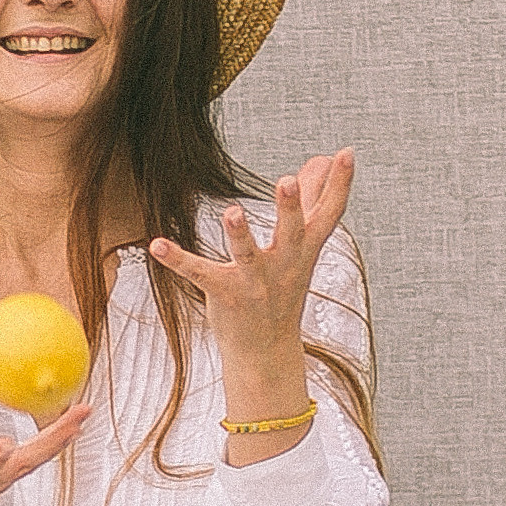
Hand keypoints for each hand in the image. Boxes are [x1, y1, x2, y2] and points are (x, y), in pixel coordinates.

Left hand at [148, 153, 354, 453]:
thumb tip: (322, 158)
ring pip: (248, 256)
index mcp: (306, 249)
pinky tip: (157, 245)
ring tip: (232, 212)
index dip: (341, 184)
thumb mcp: (302, 246)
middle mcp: (286, 264)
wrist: (267, 352)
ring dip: (240, 235)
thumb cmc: (283, 288)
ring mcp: (256, 282)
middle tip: (288, 180)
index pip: (329, 214)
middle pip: (293, 232)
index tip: (348, 153)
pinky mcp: (225, 294)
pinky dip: (179, 260)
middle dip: (291, 208)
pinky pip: (200, 274)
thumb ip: (311, 200)